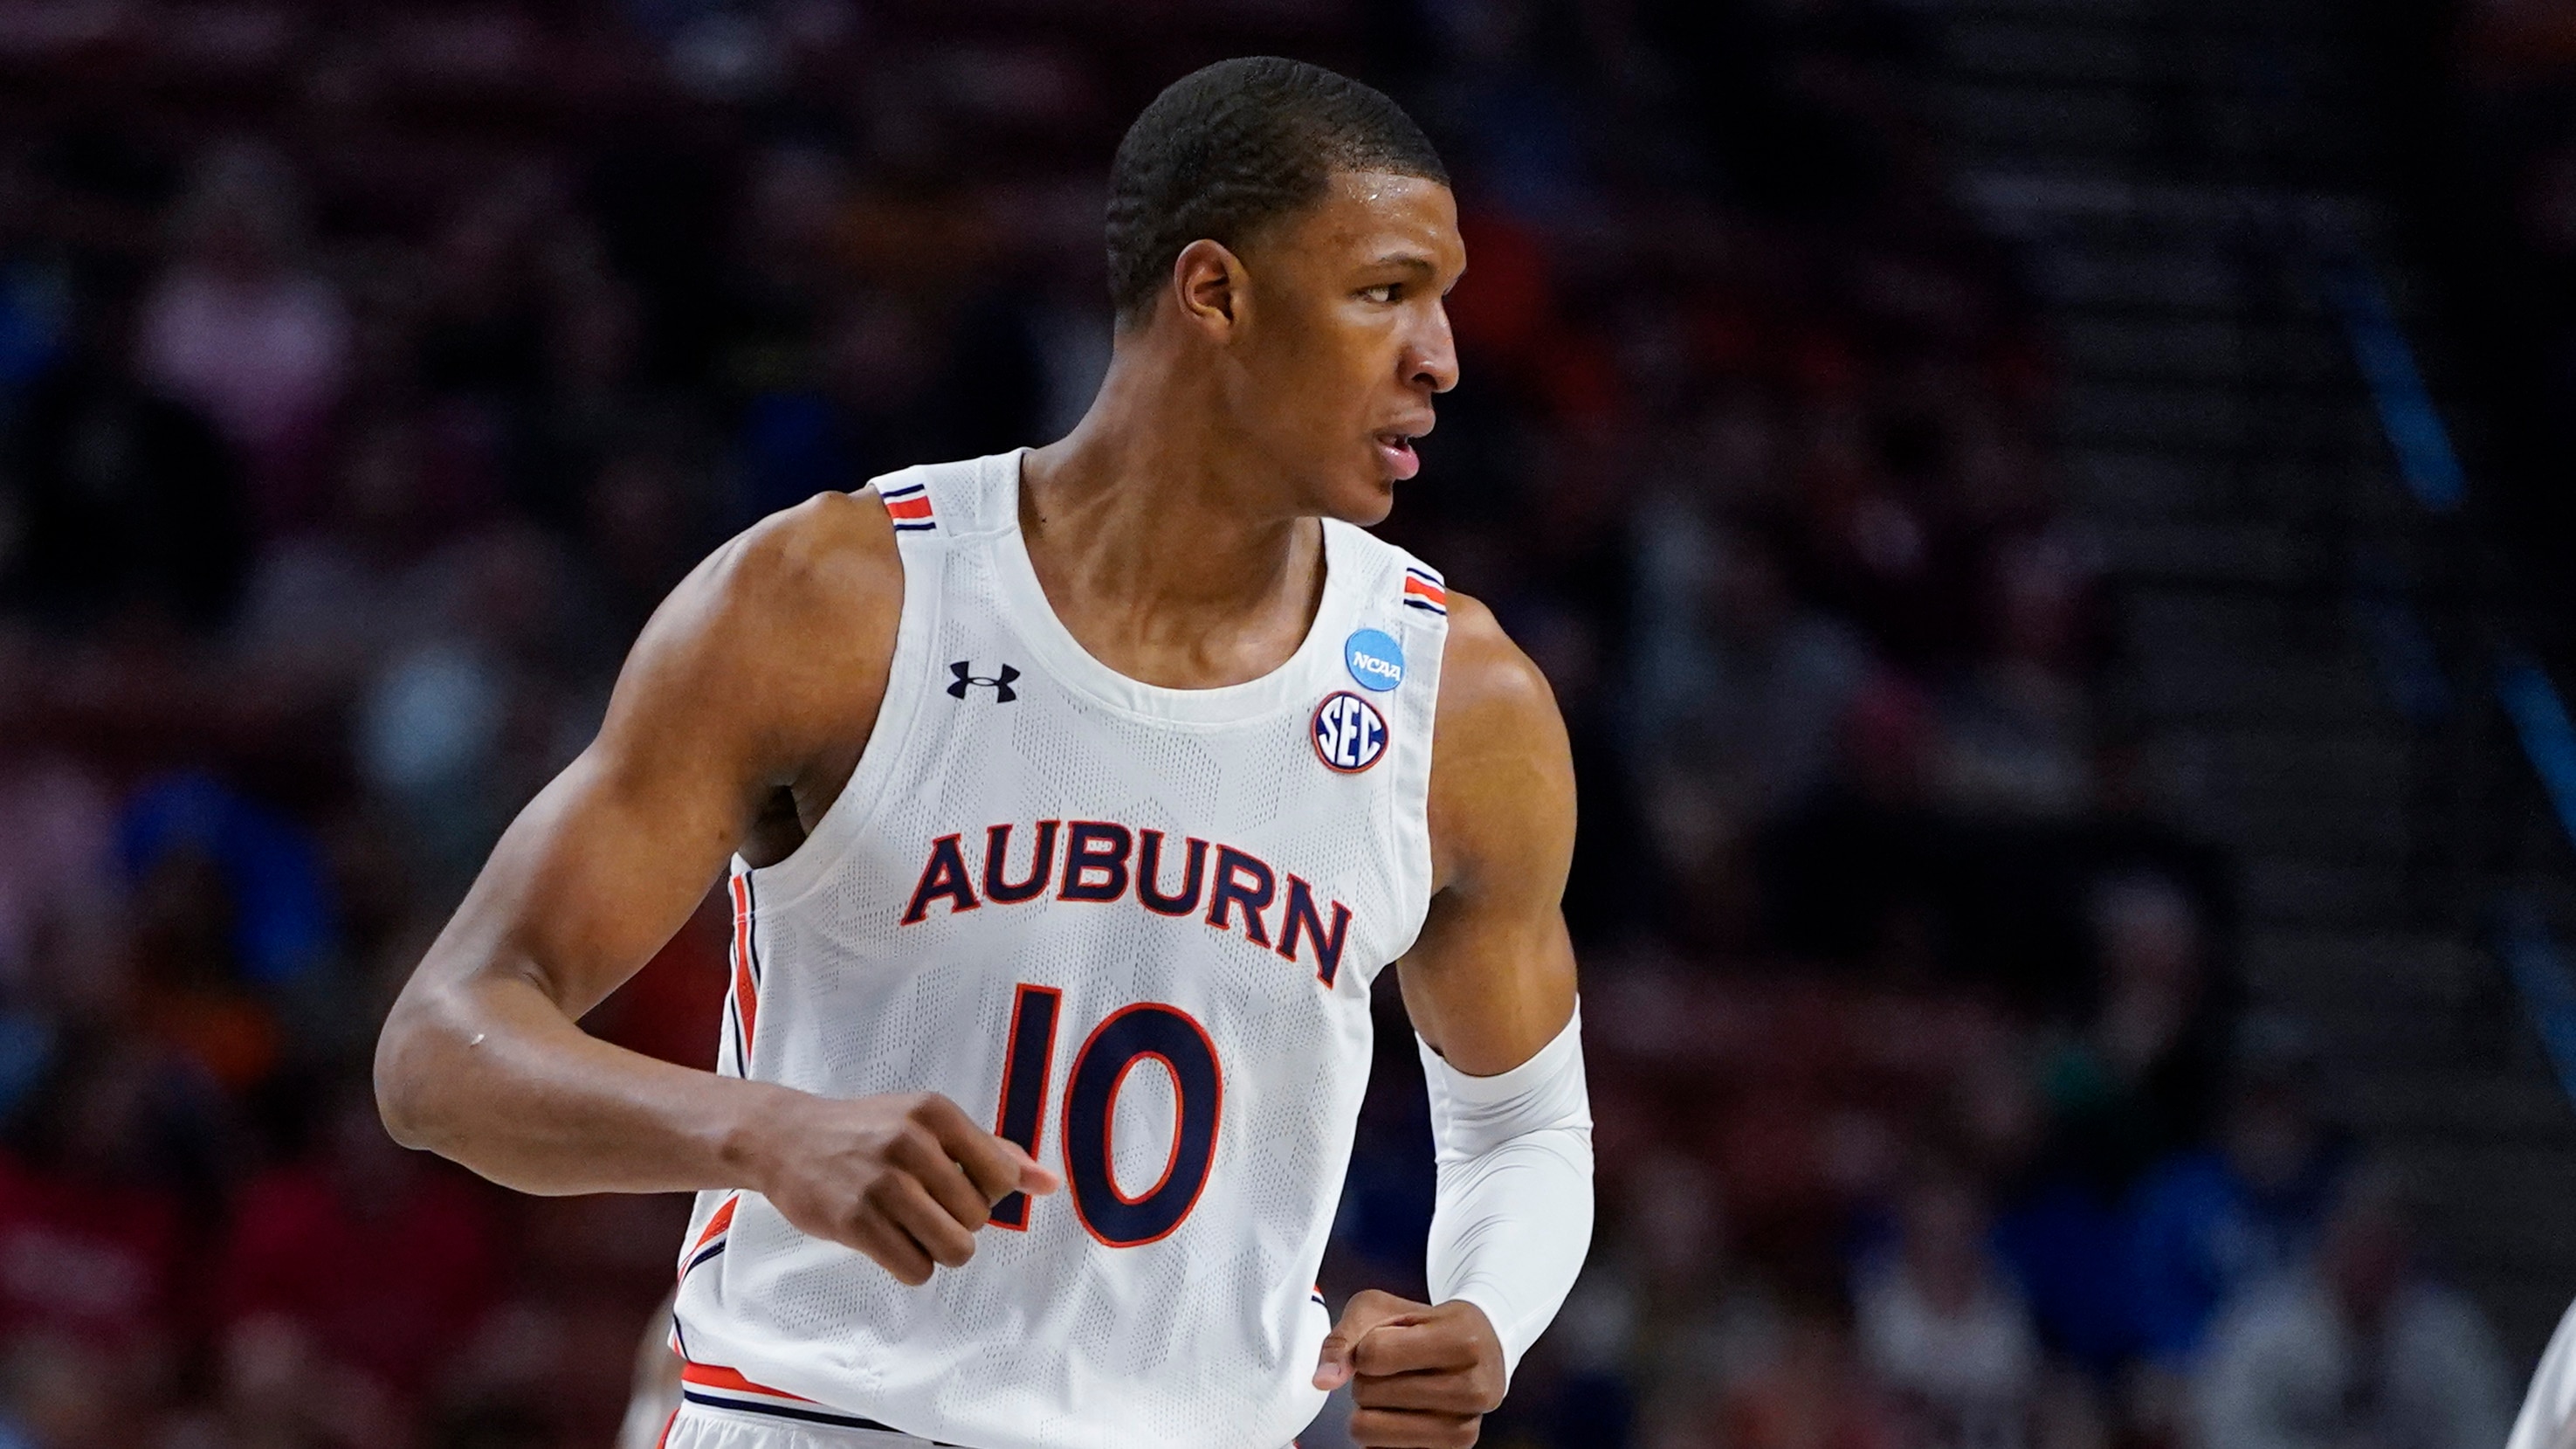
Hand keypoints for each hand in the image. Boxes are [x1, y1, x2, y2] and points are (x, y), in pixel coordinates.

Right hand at [741, 1089, 1058, 1285]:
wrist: (785, 1138)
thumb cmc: (868, 1131)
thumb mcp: (928, 1123)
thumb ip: (990, 1152)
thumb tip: (1050, 1184)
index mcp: (935, 1113)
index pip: (1002, 1177)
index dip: (987, 1194)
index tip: (957, 1187)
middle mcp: (910, 1142)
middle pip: (978, 1218)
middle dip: (958, 1222)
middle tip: (924, 1207)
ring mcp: (881, 1183)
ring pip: (954, 1249)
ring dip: (937, 1249)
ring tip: (912, 1228)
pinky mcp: (855, 1221)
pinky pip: (915, 1269)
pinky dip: (910, 1266)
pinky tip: (890, 1242)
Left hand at [1312, 1289, 1505, 1447]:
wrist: (1481, 1348)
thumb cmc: (1429, 1325)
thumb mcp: (1384, 1309)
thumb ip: (1345, 1337)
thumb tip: (1324, 1380)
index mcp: (1463, 1339)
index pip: (1373, 1354)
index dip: (1365, 1347)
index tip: (1387, 1342)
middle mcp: (1473, 1387)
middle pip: (1368, 1393)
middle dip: (1367, 1379)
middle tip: (1395, 1368)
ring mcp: (1465, 1426)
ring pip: (1371, 1429)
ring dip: (1371, 1409)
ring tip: (1396, 1390)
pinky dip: (1381, 1434)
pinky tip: (1401, 1413)